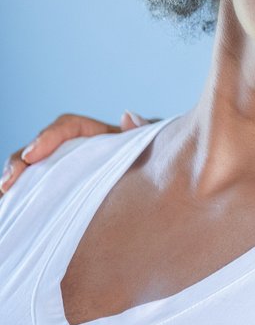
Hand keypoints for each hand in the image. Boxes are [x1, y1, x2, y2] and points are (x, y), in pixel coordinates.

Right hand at [1, 112, 147, 194]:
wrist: (169, 198)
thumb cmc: (161, 166)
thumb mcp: (157, 149)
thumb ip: (146, 133)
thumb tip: (127, 116)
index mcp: (99, 137)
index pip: (68, 126)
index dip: (49, 136)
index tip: (35, 154)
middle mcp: (79, 152)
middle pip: (40, 148)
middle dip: (20, 162)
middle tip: (9, 181)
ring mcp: (68, 174)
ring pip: (32, 172)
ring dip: (14, 181)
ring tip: (3, 195)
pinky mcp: (62, 196)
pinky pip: (35, 195)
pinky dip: (19, 200)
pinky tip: (9, 208)